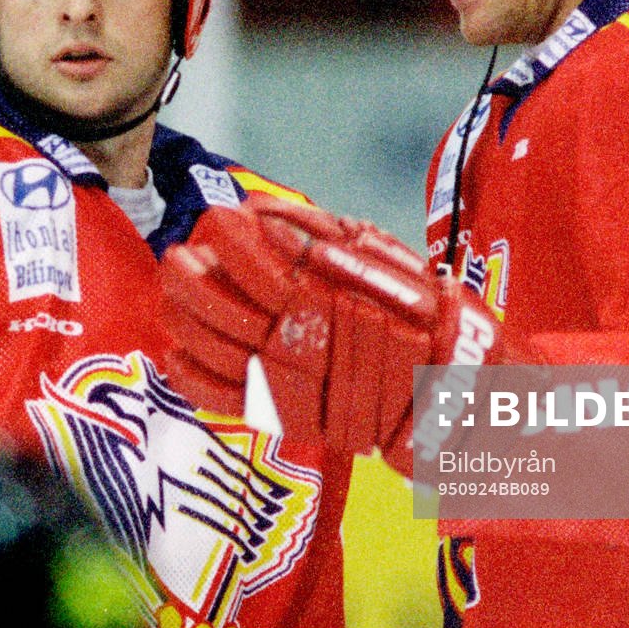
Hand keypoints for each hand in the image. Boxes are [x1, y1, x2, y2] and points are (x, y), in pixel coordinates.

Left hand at [162, 195, 498, 458]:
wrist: (455, 391)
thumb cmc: (425, 316)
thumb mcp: (384, 258)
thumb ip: (321, 234)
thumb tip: (264, 213)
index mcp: (323, 298)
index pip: (255, 263)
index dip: (227, 239)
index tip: (218, 219)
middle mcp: (297, 341)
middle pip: (219, 304)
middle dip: (188, 275)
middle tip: (179, 254)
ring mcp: (286, 382)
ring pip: (211, 347)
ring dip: (181, 316)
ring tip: (173, 294)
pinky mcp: (284, 414)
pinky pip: (221, 397)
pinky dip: (189, 377)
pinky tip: (175, 353)